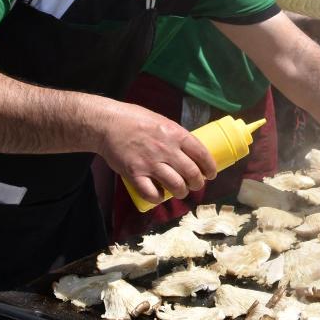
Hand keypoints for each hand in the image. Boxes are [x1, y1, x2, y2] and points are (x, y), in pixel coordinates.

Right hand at [99, 105, 217, 200]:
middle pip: (191, 173)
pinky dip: (158, 199)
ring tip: (179, 192)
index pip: (202, 154)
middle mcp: (166, 149)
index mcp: (176, 133)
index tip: (211, 174)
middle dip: (197, 184)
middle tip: (195, 185)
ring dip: (181, 192)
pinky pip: (151, 194)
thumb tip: (190, 152)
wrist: (108, 124)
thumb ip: (176, 136)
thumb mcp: (162, 121)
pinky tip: (159, 197)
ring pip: (175, 186)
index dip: (210, 167)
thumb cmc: (136, 120)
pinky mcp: (134, 174)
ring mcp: (150, 163)